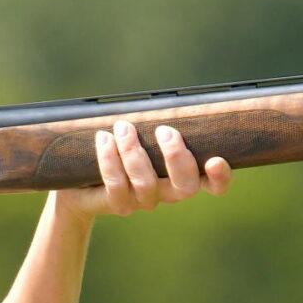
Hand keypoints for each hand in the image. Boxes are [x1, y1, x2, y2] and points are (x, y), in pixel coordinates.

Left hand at [64, 120, 232, 219]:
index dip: (220, 179)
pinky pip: (117, 186)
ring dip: (135, 152)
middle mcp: (167, 192)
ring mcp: (143, 201)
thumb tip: (164, 98)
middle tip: (165, 131)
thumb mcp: (143, 132)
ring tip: (123, 127)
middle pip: (185, 188)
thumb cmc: (122, 147)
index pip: (211, 184)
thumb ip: (158, 121)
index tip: (215, 160)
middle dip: (176, 158)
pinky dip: (110, 160)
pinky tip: (104, 139)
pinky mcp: (118, 204)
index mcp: (182, 174)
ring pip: (146, 184)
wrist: (82, 179)